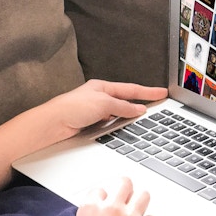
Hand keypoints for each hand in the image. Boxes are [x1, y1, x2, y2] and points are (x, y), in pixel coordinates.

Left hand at [50, 79, 166, 137]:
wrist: (54, 124)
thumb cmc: (72, 108)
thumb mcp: (103, 103)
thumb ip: (122, 106)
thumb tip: (137, 109)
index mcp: (102, 88)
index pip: (130, 89)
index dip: (147, 92)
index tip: (161, 92)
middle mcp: (98, 98)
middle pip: (125, 101)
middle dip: (140, 103)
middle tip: (157, 105)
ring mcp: (95, 112)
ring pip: (118, 114)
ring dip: (129, 116)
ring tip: (143, 119)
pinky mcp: (90, 125)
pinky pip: (110, 124)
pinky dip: (118, 125)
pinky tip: (122, 128)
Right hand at [69, 177, 156, 215]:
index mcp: (90, 208)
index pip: (100, 190)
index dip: (104, 198)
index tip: (106, 203)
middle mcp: (111, 208)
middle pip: (125, 184)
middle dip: (125, 189)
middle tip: (126, 196)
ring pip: (143, 195)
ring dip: (140, 202)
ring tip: (138, 211)